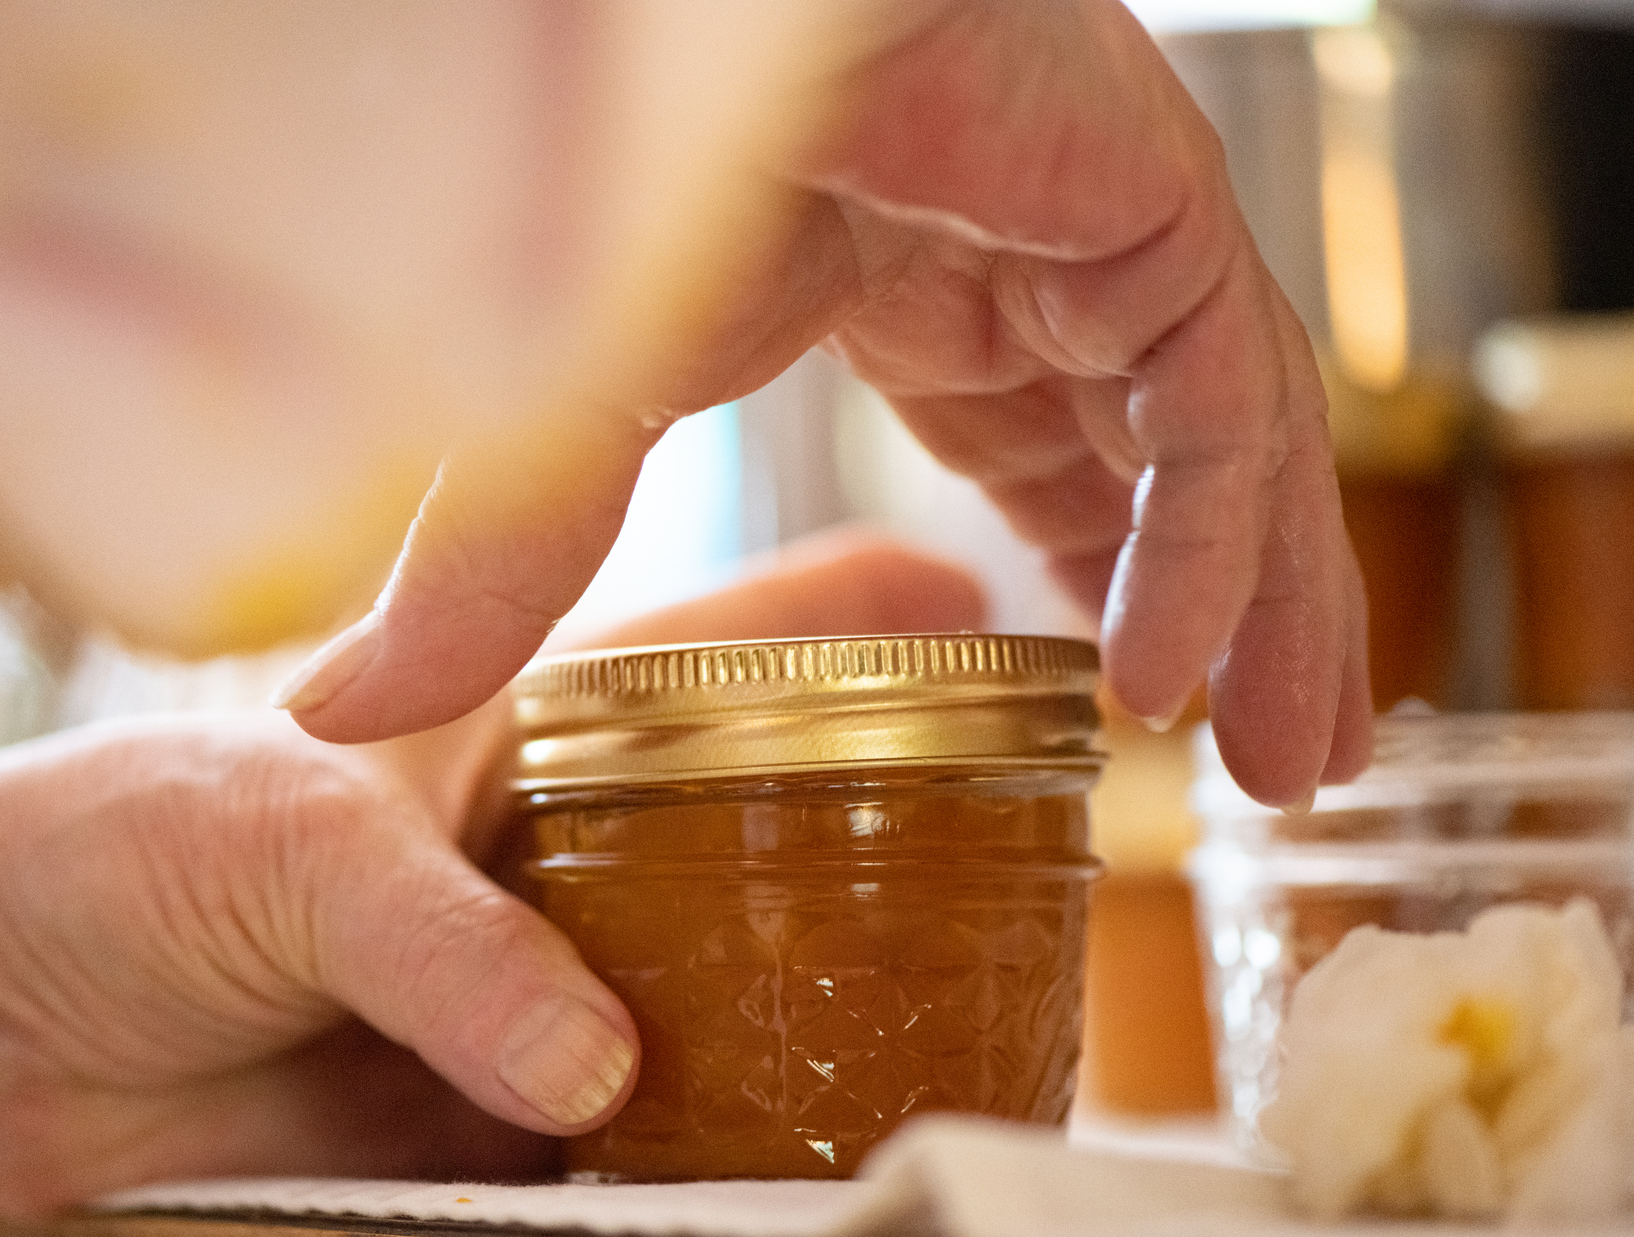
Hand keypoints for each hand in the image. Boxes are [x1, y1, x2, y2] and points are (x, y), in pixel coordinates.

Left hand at [0, 534, 984, 1219]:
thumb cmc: (106, 856)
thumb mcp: (285, 849)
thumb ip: (442, 945)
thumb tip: (596, 1062)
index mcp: (518, 716)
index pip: (726, 638)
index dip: (865, 617)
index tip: (1002, 618)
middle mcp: (560, 851)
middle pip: (772, 832)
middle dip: (895, 843)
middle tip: (1027, 873)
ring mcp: (544, 990)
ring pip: (732, 998)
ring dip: (825, 1024)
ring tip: (965, 1045)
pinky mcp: (502, 1122)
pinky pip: (645, 1146)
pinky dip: (716, 1167)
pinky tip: (800, 1179)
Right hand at [275, 0, 1370, 809]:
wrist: (659, 20)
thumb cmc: (622, 147)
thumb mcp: (575, 407)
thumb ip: (515, 563)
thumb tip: (344, 707)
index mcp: (943, 292)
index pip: (1062, 446)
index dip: (1105, 568)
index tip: (1126, 697)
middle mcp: (1048, 265)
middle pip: (1179, 463)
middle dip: (1231, 615)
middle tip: (1262, 765)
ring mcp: (1110, 233)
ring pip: (1235, 449)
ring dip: (1271, 609)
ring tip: (1290, 766)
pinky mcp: (1148, 206)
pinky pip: (1216, 404)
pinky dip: (1204, 543)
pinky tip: (1170, 672)